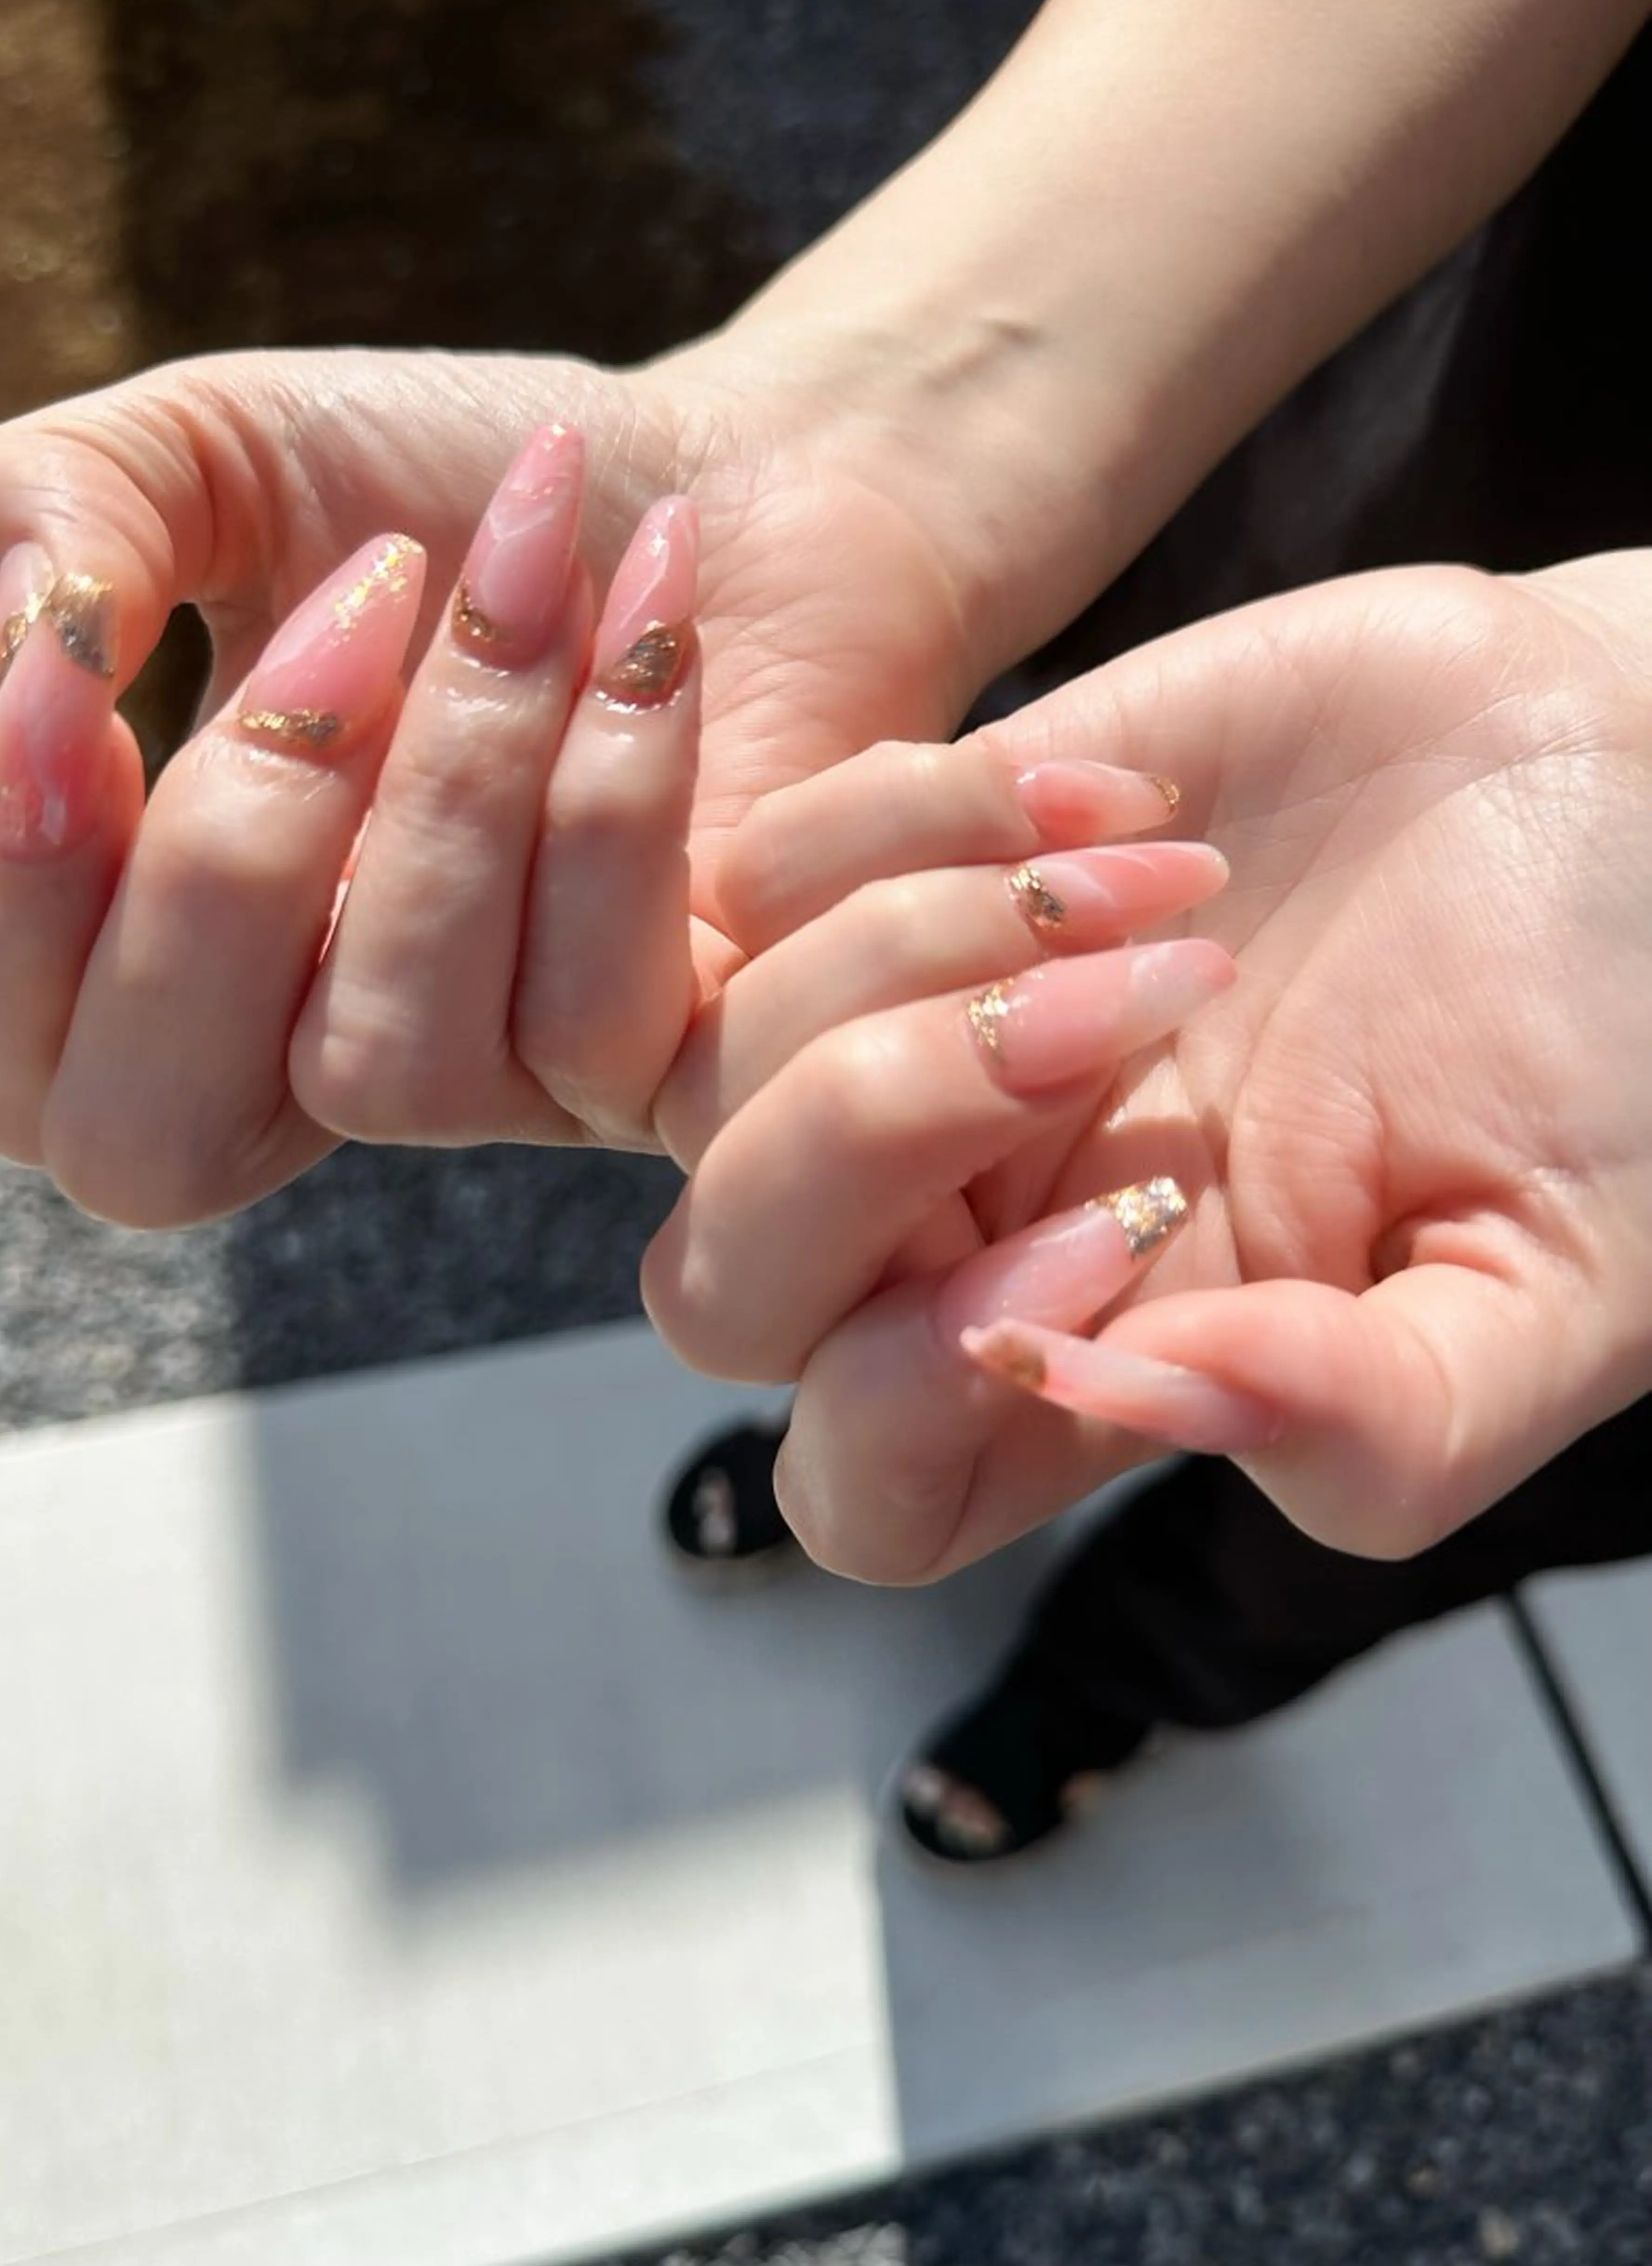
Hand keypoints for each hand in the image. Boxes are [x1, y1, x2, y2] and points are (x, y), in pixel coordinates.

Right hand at [0, 333, 979, 1212]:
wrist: (729, 472)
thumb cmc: (457, 478)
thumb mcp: (221, 448)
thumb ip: (64, 505)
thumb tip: (30, 639)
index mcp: (168, 951)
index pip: (12, 1067)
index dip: (12, 890)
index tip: (85, 664)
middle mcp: (312, 1057)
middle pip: (159, 1141)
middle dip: (223, 857)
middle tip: (355, 598)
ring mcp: (492, 1090)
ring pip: (391, 1056)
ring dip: (462, 765)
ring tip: (539, 554)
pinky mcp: (662, 1073)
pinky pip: (589, 1010)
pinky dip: (619, 777)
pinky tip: (655, 612)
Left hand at [642, 556, 1651, 1576]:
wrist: (1609, 777)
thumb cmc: (1609, 1053)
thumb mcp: (1561, 1282)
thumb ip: (1374, 1422)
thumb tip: (1131, 1400)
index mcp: (1100, 1373)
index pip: (863, 1488)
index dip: (914, 1398)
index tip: (1132, 1226)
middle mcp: (967, 1230)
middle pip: (718, 1294)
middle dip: (870, 1139)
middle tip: (1134, 1010)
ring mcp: (913, 1048)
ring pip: (704, 1075)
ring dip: (921, 955)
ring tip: (1170, 883)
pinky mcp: (906, 868)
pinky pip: (749, 877)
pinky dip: (914, 820)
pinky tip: (1127, 797)